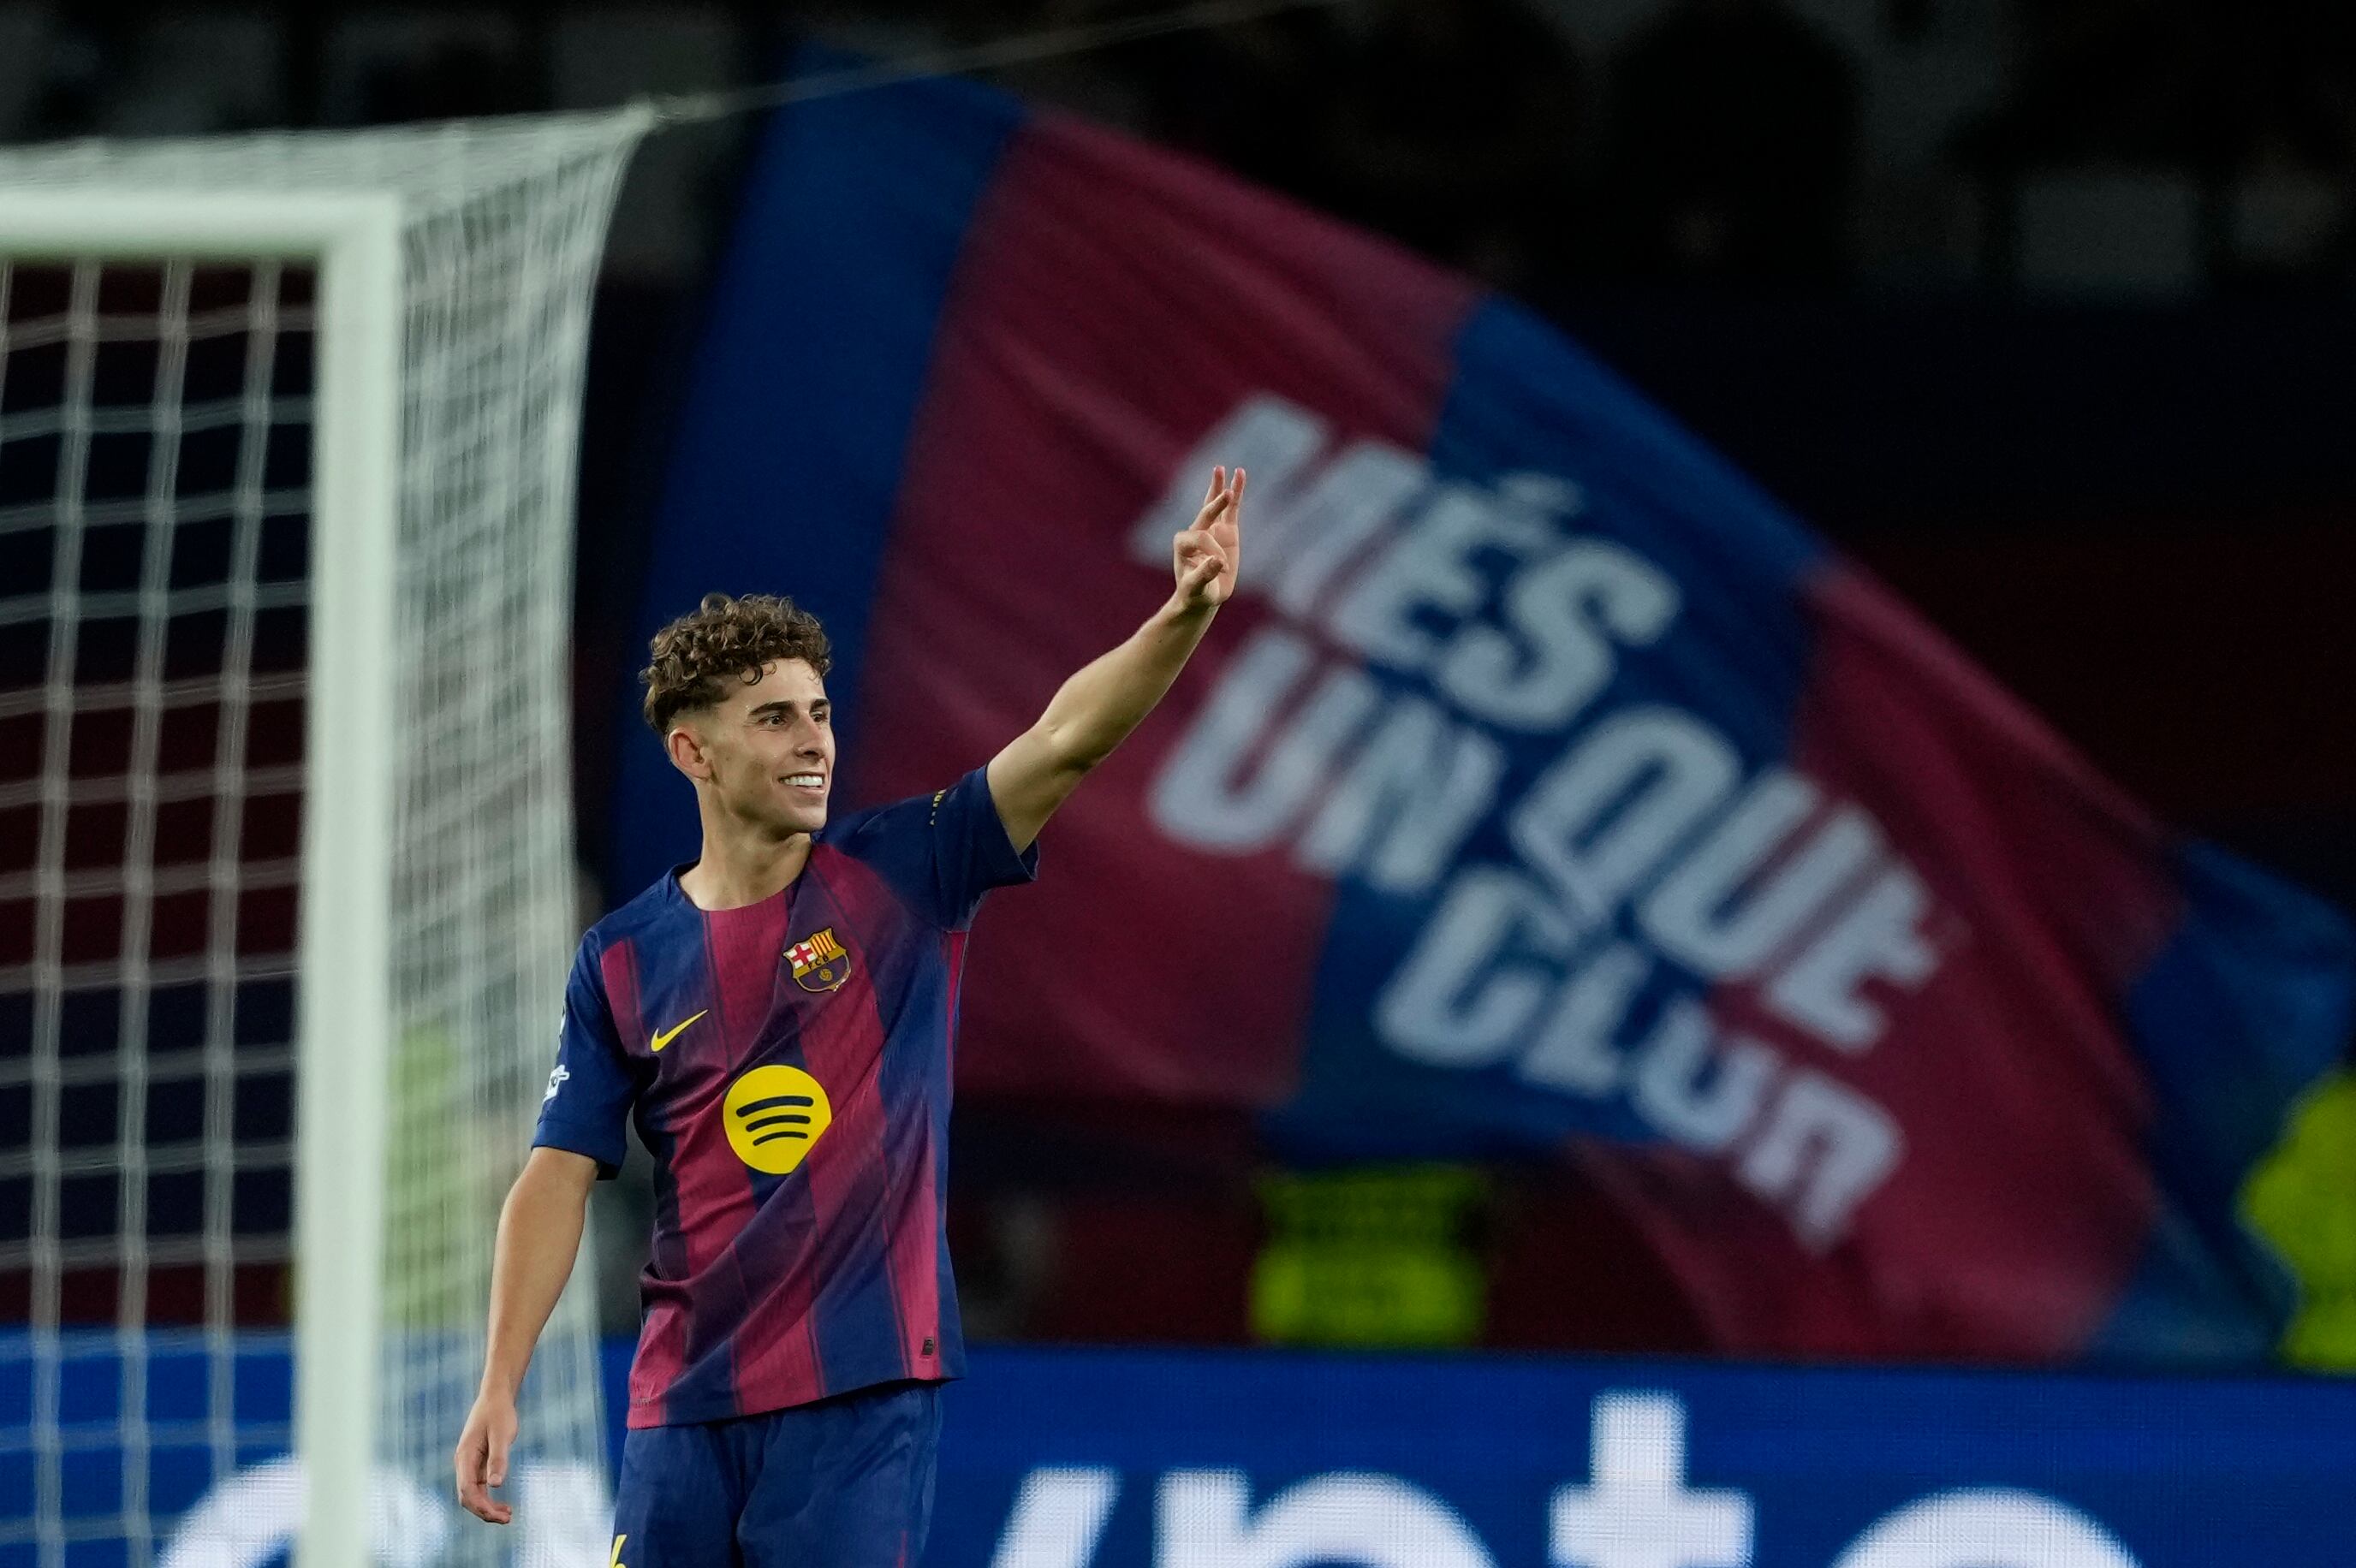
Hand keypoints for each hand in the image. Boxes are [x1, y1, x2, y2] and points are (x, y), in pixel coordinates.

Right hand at [454, 1389, 518, 1524]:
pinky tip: (503, 1505)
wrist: (495, 1398)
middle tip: (507, 1519)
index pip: (467, 1490)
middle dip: (484, 1512)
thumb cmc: (499, 1414)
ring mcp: (468, 1465)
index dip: (481, 1506)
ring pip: (472, 1495)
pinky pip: (478, 1488)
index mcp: (465, 1457)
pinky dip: (489, 1499)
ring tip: (508, 1516)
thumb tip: (495, 1485)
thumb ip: (499, 1459)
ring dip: (487, 1508)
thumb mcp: (502, 1435)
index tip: (499, 1515)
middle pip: (467, 1497)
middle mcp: (463, 1463)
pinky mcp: (476, 1465)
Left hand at [1170, 465, 1243, 610]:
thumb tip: (1219, 560)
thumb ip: (1205, 574)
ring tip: (1221, 469)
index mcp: (1183, 543)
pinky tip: (1238, 475)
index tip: (1222, 566)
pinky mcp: (1227, 531)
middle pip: (1205, 513)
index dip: (1212, 550)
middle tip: (1226, 494)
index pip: (1201, 537)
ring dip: (1219, 488)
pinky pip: (1232, 509)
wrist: (1203, 597)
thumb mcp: (1197, 588)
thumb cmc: (1196, 593)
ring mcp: (1211, 529)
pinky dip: (1236, 493)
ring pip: (1216, 505)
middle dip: (1215, 504)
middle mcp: (1195, 532)